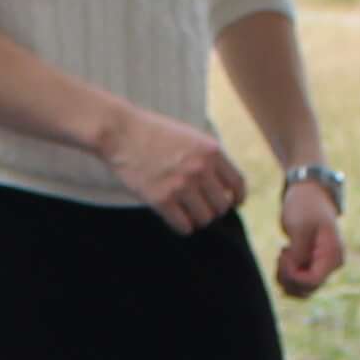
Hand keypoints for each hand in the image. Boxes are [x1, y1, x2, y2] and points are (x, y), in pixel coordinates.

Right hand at [98, 106, 247, 234]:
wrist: (121, 133)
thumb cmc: (154, 134)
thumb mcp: (190, 136)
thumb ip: (208, 158)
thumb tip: (224, 188)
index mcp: (211, 151)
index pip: (237, 183)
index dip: (237, 198)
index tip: (233, 204)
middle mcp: (200, 169)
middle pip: (222, 206)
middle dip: (213, 209)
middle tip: (201, 207)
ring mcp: (181, 185)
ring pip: (204, 219)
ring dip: (197, 219)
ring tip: (187, 212)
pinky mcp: (162, 199)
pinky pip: (184, 225)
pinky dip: (182, 226)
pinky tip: (176, 219)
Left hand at [274, 174, 346, 298]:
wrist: (308, 192)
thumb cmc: (305, 206)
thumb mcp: (299, 228)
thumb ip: (299, 254)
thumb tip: (296, 274)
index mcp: (333, 255)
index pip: (311, 281)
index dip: (292, 274)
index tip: (283, 253)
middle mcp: (332, 265)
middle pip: (306, 289)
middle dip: (287, 276)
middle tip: (281, 253)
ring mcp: (323, 266)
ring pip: (301, 289)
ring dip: (285, 278)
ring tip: (282, 254)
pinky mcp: (314, 264)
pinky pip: (299, 281)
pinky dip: (286, 275)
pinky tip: (284, 256)